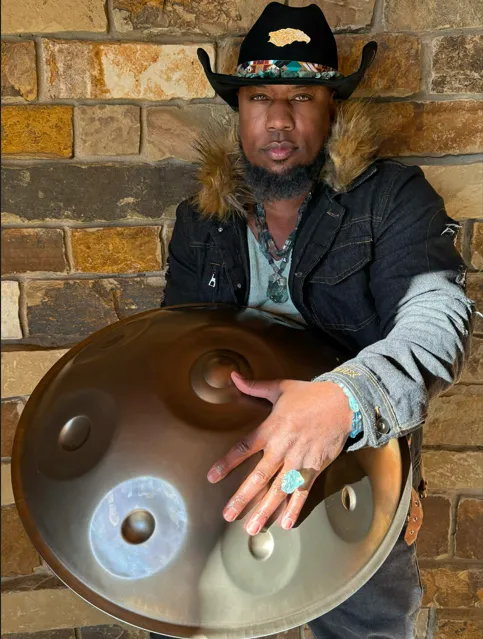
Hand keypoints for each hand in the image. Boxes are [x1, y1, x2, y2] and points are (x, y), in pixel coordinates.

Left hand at [207, 373, 353, 534]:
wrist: (343, 403)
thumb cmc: (310, 395)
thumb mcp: (280, 387)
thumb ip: (254, 387)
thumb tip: (233, 377)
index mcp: (271, 429)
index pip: (243, 448)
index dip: (227, 463)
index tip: (212, 477)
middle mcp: (282, 448)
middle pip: (258, 477)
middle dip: (242, 497)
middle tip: (228, 514)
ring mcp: (299, 460)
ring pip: (278, 489)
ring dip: (264, 509)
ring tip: (252, 527)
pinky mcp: (314, 467)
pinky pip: (302, 491)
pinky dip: (294, 507)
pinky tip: (285, 523)